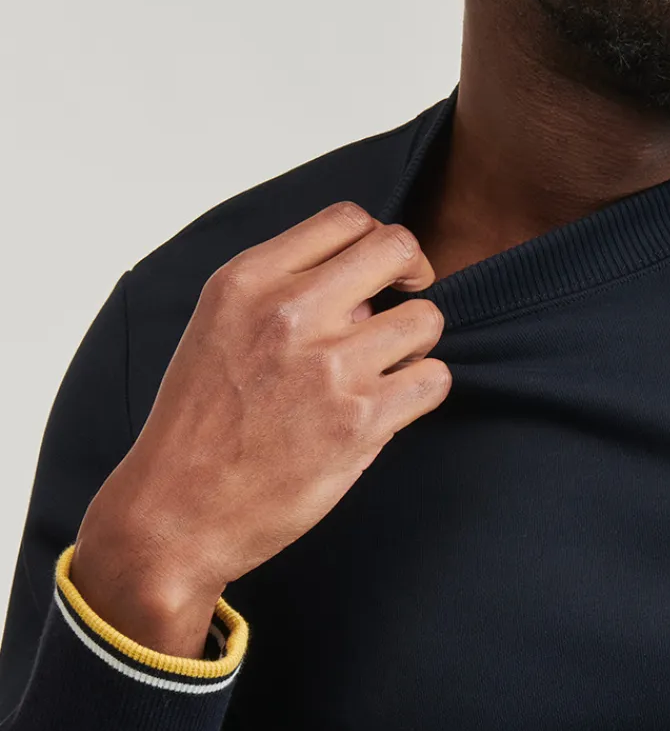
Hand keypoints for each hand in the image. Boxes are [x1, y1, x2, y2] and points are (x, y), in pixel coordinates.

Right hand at [73, 201, 450, 626]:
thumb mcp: (219, 327)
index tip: (383, 274)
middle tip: (403, 308)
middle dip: (412, 275)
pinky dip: (421, 392)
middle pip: (396, 249)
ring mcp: (328, 366)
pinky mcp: (359, 421)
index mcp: (248, 280)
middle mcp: (288, 312)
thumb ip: (285, 291)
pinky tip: (392, 407)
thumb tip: (366, 287)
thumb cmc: (200, 422)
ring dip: (416, 344)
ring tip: (387, 370)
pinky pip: (434, 379)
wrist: (175, 512)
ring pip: (426, 318)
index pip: (345, 218)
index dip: (378, 241)